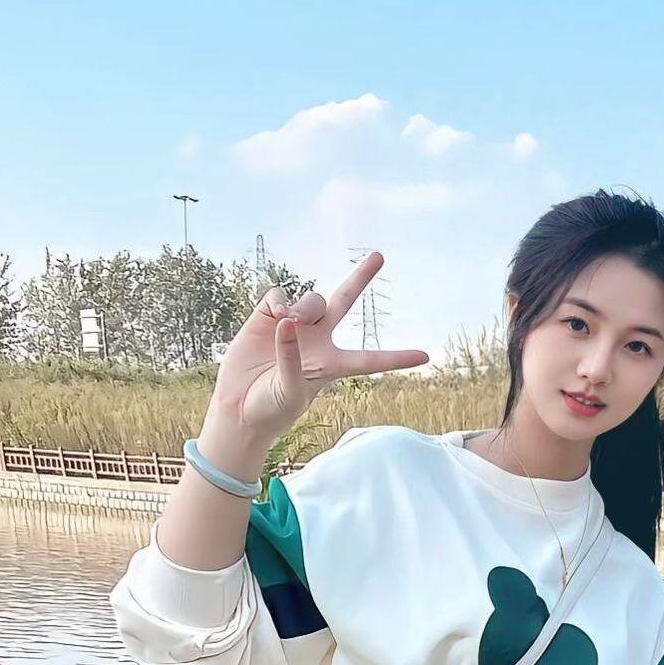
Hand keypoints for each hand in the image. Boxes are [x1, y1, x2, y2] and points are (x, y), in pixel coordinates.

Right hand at [210, 251, 428, 448]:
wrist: (237, 408)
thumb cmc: (271, 409)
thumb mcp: (290, 391)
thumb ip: (293, 359)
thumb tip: (289, 322)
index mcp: (333, 364)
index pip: (370, 359)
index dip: (396, 359)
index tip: (426, 357)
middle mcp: (318, 339)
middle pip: (344, 301)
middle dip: (360, 278)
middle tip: (379, 256)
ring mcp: (294, 325)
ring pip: (312, 299)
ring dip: (305, 308)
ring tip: (289, 325)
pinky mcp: (267, 317)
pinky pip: (280, 295)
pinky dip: (280, 301)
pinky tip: (275, 316)